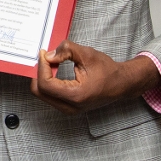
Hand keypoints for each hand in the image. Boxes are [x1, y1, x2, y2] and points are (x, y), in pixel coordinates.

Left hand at [30, 40, 160, 113]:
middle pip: (40, 92)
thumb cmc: (108, 71)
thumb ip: (66, 50)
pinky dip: (48, 83)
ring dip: (43, 77)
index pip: (46, 84)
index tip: (44, 54)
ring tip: (51, 63)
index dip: (42, 66)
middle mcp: (71, 106)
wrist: (121, 83)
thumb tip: (48, 55)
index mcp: (76, 95)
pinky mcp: (69, 107)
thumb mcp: (87, 54)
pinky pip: (49, 96)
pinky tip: (54, 71)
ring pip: (43, 95)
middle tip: (45, 58)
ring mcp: (69, 109)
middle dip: (40, 72)